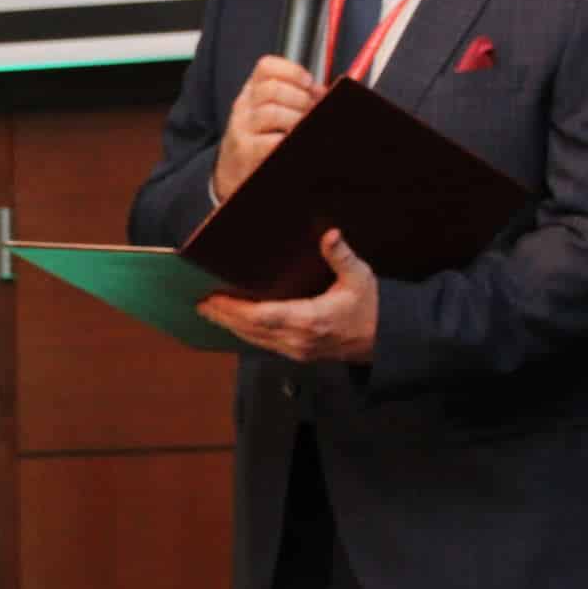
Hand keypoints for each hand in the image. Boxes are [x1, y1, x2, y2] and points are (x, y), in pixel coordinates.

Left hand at [197, 230, 377, 362]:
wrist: (388, 339)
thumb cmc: (373, 306)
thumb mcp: (359, 277)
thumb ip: (341, 255)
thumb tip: (330, 234)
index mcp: (311, 320)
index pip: (262, 316)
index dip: (234, 309)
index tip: (212, 298)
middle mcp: (299, 340)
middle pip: (250, 330)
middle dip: (223, 317)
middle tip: (199, 303)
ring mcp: (298, 350)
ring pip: (254, 340)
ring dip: (230, 326)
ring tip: (208, 311)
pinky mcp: (299, 354)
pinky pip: (264, 345)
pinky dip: (245, 333)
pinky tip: (233, 324)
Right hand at [213, 57, 323, 199]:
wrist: (231, 173)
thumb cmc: (257, 141)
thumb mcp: (267, 114)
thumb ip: (292, 98)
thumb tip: (321, 92)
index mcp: (251, 92)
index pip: (266, 67)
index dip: (291, 71)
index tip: (308, 83)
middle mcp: (243, 107)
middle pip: (271, 89)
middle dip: (300, 98)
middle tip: (310, 111)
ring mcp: (242, 129)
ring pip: (272, 112)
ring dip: (296, 119)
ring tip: (303, 128)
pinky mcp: (246, 151)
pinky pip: (272, 141)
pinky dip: (289, 139)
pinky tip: (294, 141)